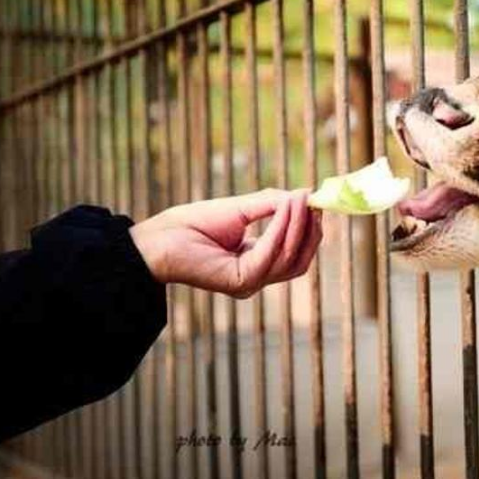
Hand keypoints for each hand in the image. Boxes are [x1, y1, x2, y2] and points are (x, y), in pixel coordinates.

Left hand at [129, 189, 322, 297]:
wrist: (160, 238)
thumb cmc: (194, 224)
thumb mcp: (243, 208)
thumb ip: (274, 205)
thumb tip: (307, 194)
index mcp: (258, 264)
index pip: (296, 254)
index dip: (310, 231)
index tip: (319, 204)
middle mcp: (258, 278)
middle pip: (300, 262)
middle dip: (310, 231)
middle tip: (314, 202)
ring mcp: (250, 284)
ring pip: (289, 260)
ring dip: (297, 227)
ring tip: (299, 200)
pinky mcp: (240, 282)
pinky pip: (270, 256)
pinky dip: (280, 231)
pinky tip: (283, 211)